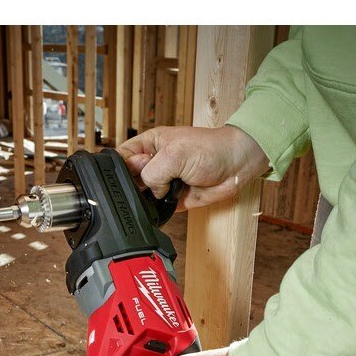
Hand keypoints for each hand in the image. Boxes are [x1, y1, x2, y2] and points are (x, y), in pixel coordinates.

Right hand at [118, 125, 268, 211]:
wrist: (236, 165)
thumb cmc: (211, 149)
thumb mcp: (174, 154)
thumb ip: (152, 172)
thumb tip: (150, 191)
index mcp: (149, 144)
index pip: (122, 156)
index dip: (119, 166)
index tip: (126, 173)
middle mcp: (154, 163)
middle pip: (129, 178)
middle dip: (132, 185)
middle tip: (150, 182)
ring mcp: (164, 182)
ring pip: (142, 196)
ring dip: (145, 199)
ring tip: (160, 193)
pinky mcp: (174, 199)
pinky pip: (157, 209)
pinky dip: (158, 211)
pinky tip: (164, 205)